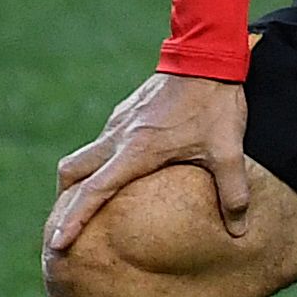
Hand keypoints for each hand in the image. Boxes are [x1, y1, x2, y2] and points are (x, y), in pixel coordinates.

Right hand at [49, 69, 252, 262]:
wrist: (207, 53)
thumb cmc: (215, 102)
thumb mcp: (229, 151)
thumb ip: (233, 193)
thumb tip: (239, 232)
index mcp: (137, 150)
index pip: (95, 190)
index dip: (74, 219)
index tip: (57, 243)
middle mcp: (119, 137)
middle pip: (73, 173)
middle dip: (62, 206)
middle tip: (57, 236)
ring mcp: (118, 123)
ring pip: (82, 158)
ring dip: (75, 185)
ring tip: (77, 212)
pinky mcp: (125, 114)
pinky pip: (99, 145)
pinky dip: (93, 167)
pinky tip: (109, 180)